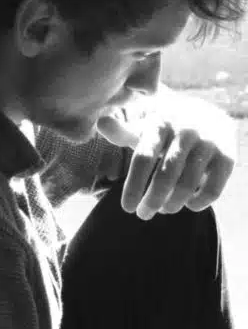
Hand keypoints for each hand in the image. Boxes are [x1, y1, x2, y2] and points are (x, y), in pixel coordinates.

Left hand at [97, 101, 235, 219]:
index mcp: (158, 124)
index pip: (143, 158)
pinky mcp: (226, 156)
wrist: (210, 114)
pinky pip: (213, 188)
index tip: (126, 208)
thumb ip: (124, 132)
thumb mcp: (146, 126)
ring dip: (173, 203)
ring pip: (188, 184)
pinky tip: (189, 206)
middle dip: (152, 200)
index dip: (133, 186)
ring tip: (164, 209)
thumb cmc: (167, 127)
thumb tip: (101, 123)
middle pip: (165, 176)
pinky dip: (200, 203)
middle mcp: (184, 131)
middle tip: (143, 214)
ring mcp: (207, 143)